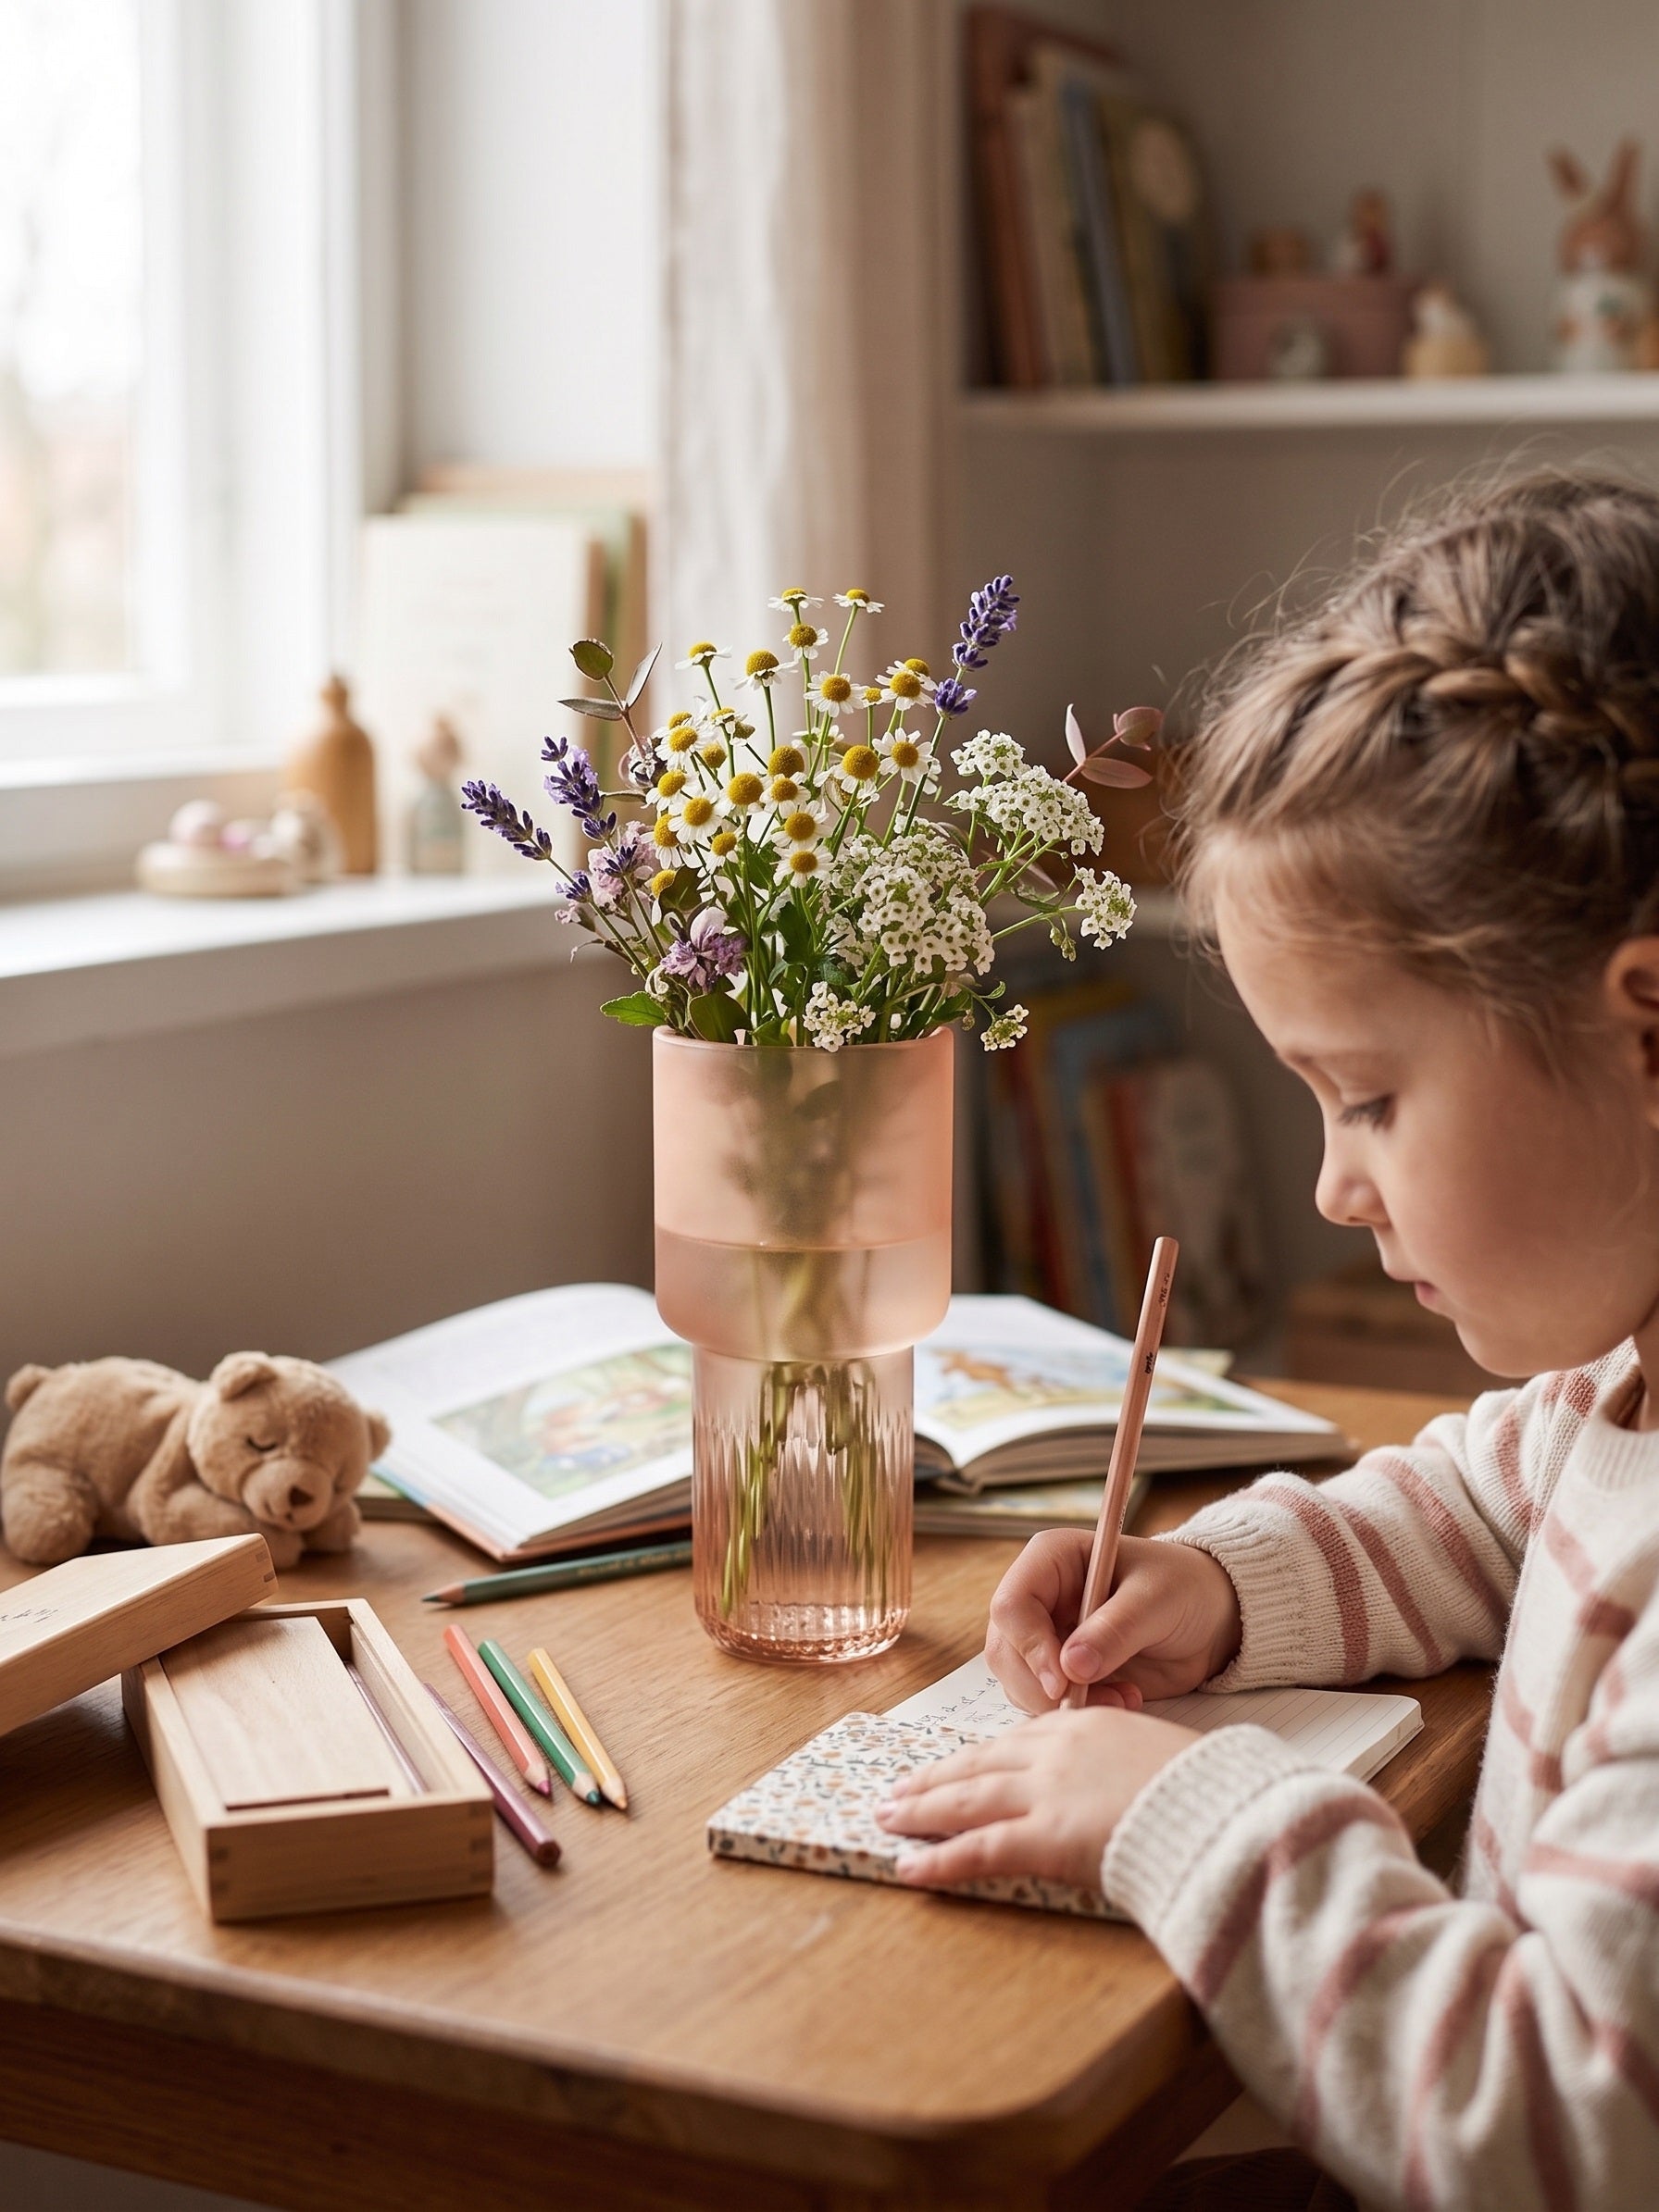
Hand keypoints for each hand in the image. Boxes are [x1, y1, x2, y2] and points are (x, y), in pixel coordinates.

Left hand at [875, 1707, 1197, 1890]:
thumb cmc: (1209, 1791)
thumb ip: (1122, 1768)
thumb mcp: (1159, 1759)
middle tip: (898, 1789)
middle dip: (934, 1779)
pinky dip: (939, 1860)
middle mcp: (1057, 1751)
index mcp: (1087, 1727)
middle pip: (979, 1764)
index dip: (977, 1757)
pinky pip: (979, 1849)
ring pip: (967, 1800)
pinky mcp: (1046, 1836)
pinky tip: (910, 1870)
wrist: (1225, 1809)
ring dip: (921, 1811)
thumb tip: (1113, 1791)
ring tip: (888, 1819)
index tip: (952, 1766)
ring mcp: (1048, 1792)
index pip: (1015, 1741)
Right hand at [986, 1530, 1241, 1711]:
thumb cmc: (1184, 1588)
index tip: (1063, 1682)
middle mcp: (1039, 1597)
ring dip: (1063, 1703)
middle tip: (1092, 1703)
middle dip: (1043, 1686)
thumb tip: (1071, 1666)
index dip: (1030, 1646)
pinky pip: (1044, 1700)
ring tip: (1122, 1699)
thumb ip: (1115, 1630)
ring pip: (1018, 1682)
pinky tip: (1122, 1700)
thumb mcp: (1157, 1600)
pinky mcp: (1060, 1670)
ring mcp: (1046, 1636)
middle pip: (1006, 1650)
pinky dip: (1077, 1711)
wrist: (1210, 1619)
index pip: (1011, 1604)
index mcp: (1051, 1559)